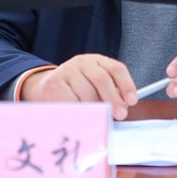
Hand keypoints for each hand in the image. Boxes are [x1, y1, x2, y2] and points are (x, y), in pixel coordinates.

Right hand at [21, 54, 137, 119]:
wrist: (44, 87)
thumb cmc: (76, 91)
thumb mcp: (94, 86)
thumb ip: (109, 94)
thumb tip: (122, 108)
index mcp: (96, 61)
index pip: (116, 68)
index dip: (127, 85)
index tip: (132, 101)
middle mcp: (82, 62)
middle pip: (102, 79)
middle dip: (113, 99)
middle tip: (119, 115)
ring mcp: (66, 71)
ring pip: (87, 93)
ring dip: (93, 109)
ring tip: (93, 117)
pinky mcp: (54, 83)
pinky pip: (72, 102)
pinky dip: (78, 112)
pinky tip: (78, 115)